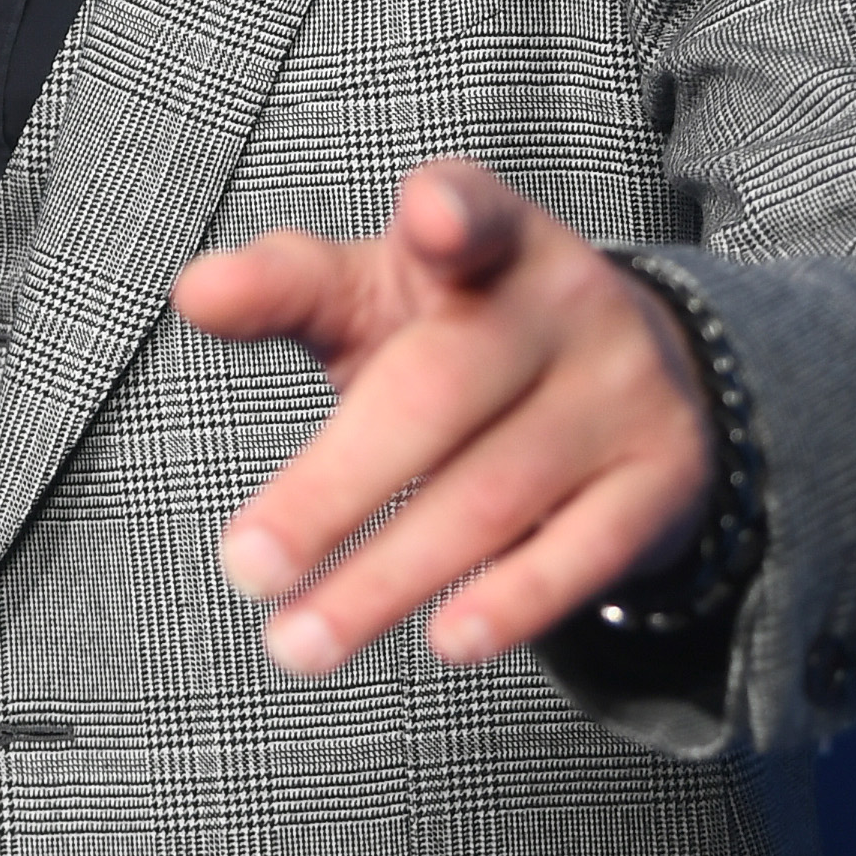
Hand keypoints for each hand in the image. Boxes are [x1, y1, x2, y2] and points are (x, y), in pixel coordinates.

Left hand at [169, 159, 716, 674]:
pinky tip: (446, 641)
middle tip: (247, 567)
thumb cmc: (461, 334)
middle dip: (335, 489)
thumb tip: (195, 290)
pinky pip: (582, 553)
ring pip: (495, 494)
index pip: (474, 213)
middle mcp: (570, 304)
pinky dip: (511, 602)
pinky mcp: (659, 483)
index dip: (452, 214)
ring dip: (387, 580)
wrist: (633, 379)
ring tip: (298, 642)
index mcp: (496, 240)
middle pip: (442, 391)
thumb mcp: (381, 295)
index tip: (427, 215)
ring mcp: (624, 395)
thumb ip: (289, 287)